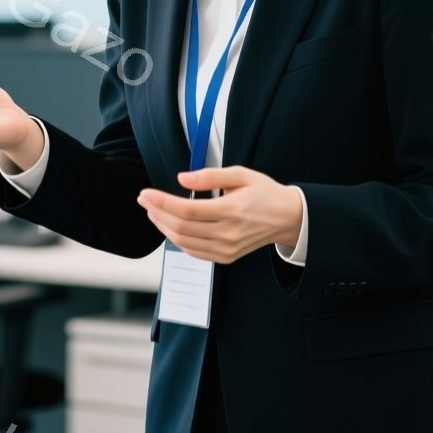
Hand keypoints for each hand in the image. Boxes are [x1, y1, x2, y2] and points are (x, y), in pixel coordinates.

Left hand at [136, 166, 303, 264]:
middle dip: (157, 213)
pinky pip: (194, 251)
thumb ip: (210, 176)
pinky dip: (177, 239)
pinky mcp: (226, 257)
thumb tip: (182, 179)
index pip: (186, 210)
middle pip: (181, 227)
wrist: (288, 218)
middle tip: (144, 200)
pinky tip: (170, 226)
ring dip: (163, 227)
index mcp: (232, 210)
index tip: (146, 193)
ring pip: (183, 242)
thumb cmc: (265, 193)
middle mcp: (228, 234)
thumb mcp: (241, 174)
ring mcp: (227, 249)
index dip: (161, 202)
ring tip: (153, 212)